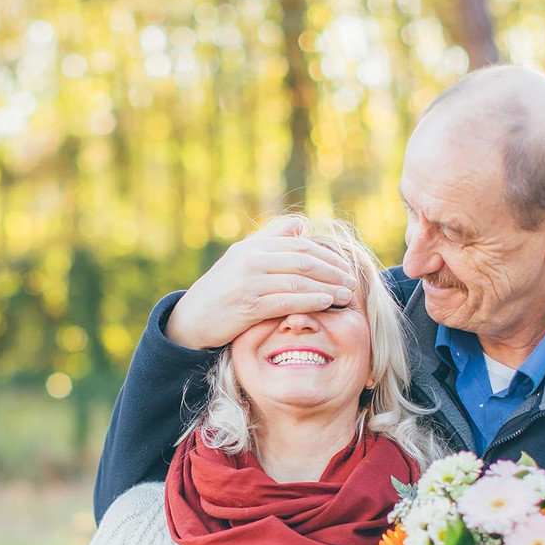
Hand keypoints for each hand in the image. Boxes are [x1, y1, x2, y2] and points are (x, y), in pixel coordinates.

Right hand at [166, 216, 358, 348]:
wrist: (192, 319)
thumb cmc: (222, 291)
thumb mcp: (243, 260)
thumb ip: (271, 241)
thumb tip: (300, 224)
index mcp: (253, 247)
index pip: (299, 245)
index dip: (326, 255)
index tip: (346, 266)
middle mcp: (251, 259)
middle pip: (303, 260)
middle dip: (332, 271)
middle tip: (352, 281)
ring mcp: (249, 282)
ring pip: (298, 280)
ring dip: (327, 287)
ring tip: (346, 295)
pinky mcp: (248, 305)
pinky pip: (286, 300)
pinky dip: (309, 300)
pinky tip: (326, 303)